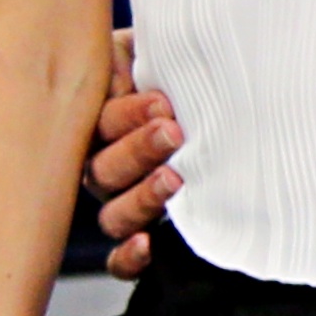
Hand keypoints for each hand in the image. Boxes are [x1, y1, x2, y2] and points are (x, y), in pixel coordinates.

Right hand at [86, 30, 183, 272]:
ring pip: (113, 215)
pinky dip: (127, 258)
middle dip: (137, 151)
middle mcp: (105, 168)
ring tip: (174, 180)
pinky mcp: (143, 236)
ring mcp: (122, 204)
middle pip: (104, 171)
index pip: (100, 125)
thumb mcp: (150, 53)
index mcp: (101, 124)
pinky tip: (147, 245)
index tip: (163, 103)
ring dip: (140, 197)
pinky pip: (119, 261)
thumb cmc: (179, 73)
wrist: (215, 97)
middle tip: (172, 132)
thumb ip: (129, 56)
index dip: (126, 116)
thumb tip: (122, 74)